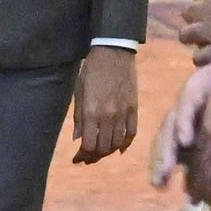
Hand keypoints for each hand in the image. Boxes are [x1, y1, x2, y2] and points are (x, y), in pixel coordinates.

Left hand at [72, 47, 139, 163]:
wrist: (114, 51)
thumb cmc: (92, 70)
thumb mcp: (79, 92)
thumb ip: (79, 117)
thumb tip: (78, 138)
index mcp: (91, 112)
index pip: (88, 144)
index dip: (82, 155)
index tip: (77, 158)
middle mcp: (108, 116)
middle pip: (103, 147)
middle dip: (94, 156)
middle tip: (87, 158)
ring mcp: (123, 113)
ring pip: (117, 143)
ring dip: (107, 151)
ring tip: (100, 152)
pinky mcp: (134, 108)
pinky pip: (132, 132)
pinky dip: (126, 144)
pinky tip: (119, 148)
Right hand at [151, 55, 210, 189]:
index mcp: (199, 86)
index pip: (187, 102)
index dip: (184, 121)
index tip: (186, 142)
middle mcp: (186, 104)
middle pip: (171, 126)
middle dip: (166, 150)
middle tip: (164, 173)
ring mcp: (186, 121)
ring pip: (168, 140)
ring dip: (162, 161)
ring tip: (159, 183)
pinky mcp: (191, 136)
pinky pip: (177, 150)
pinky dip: (170, 165)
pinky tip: (165, 184)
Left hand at [185, 0, 210, 63]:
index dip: (206, 0)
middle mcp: (205, 9)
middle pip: (187, 13)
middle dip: (197, 18)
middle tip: (210, 24)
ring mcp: (209, 31)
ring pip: (185, 35)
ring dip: (196, 37)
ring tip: (209, 41)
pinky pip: (199, 57)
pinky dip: (205, 57)